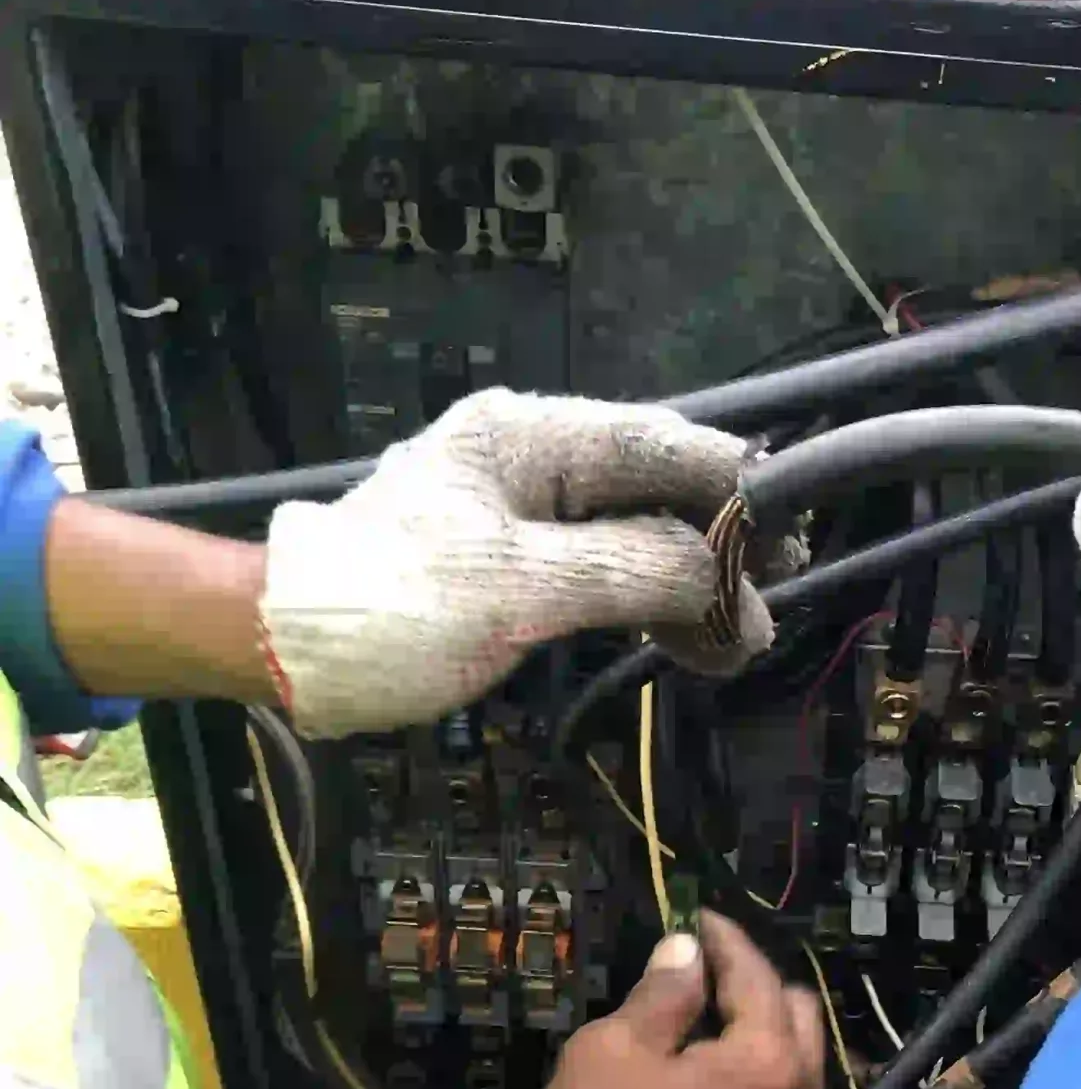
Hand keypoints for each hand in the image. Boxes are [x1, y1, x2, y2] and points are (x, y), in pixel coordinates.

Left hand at [260, 391, 780, 737]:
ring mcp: (520, 512)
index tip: (792, 543)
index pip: (666, 447)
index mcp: (534, 438)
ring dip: (687, 592)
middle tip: (762, 622)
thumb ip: (635, 571)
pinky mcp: (509, 563)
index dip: (737, 494)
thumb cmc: (391, 605)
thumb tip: (731, 583)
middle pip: (656, 495)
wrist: (280, 645)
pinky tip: (683, 645)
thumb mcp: (523, 588)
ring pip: (634, 539)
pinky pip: (600, 573)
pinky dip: (645, 607)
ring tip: (730, 651)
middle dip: (716, 557)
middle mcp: (533, 460)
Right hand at [525, 913, 825, 1088]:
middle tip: (702, 976)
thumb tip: (688, 953)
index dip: (725, 940)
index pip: (758, 977)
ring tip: (702, 1035)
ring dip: (758, 1044)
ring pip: (794, 1077)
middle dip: (755, 988)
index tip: (698, 918)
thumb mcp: (612, 1054)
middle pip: (797, 1022)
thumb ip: (662, 996)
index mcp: (772, 1062)